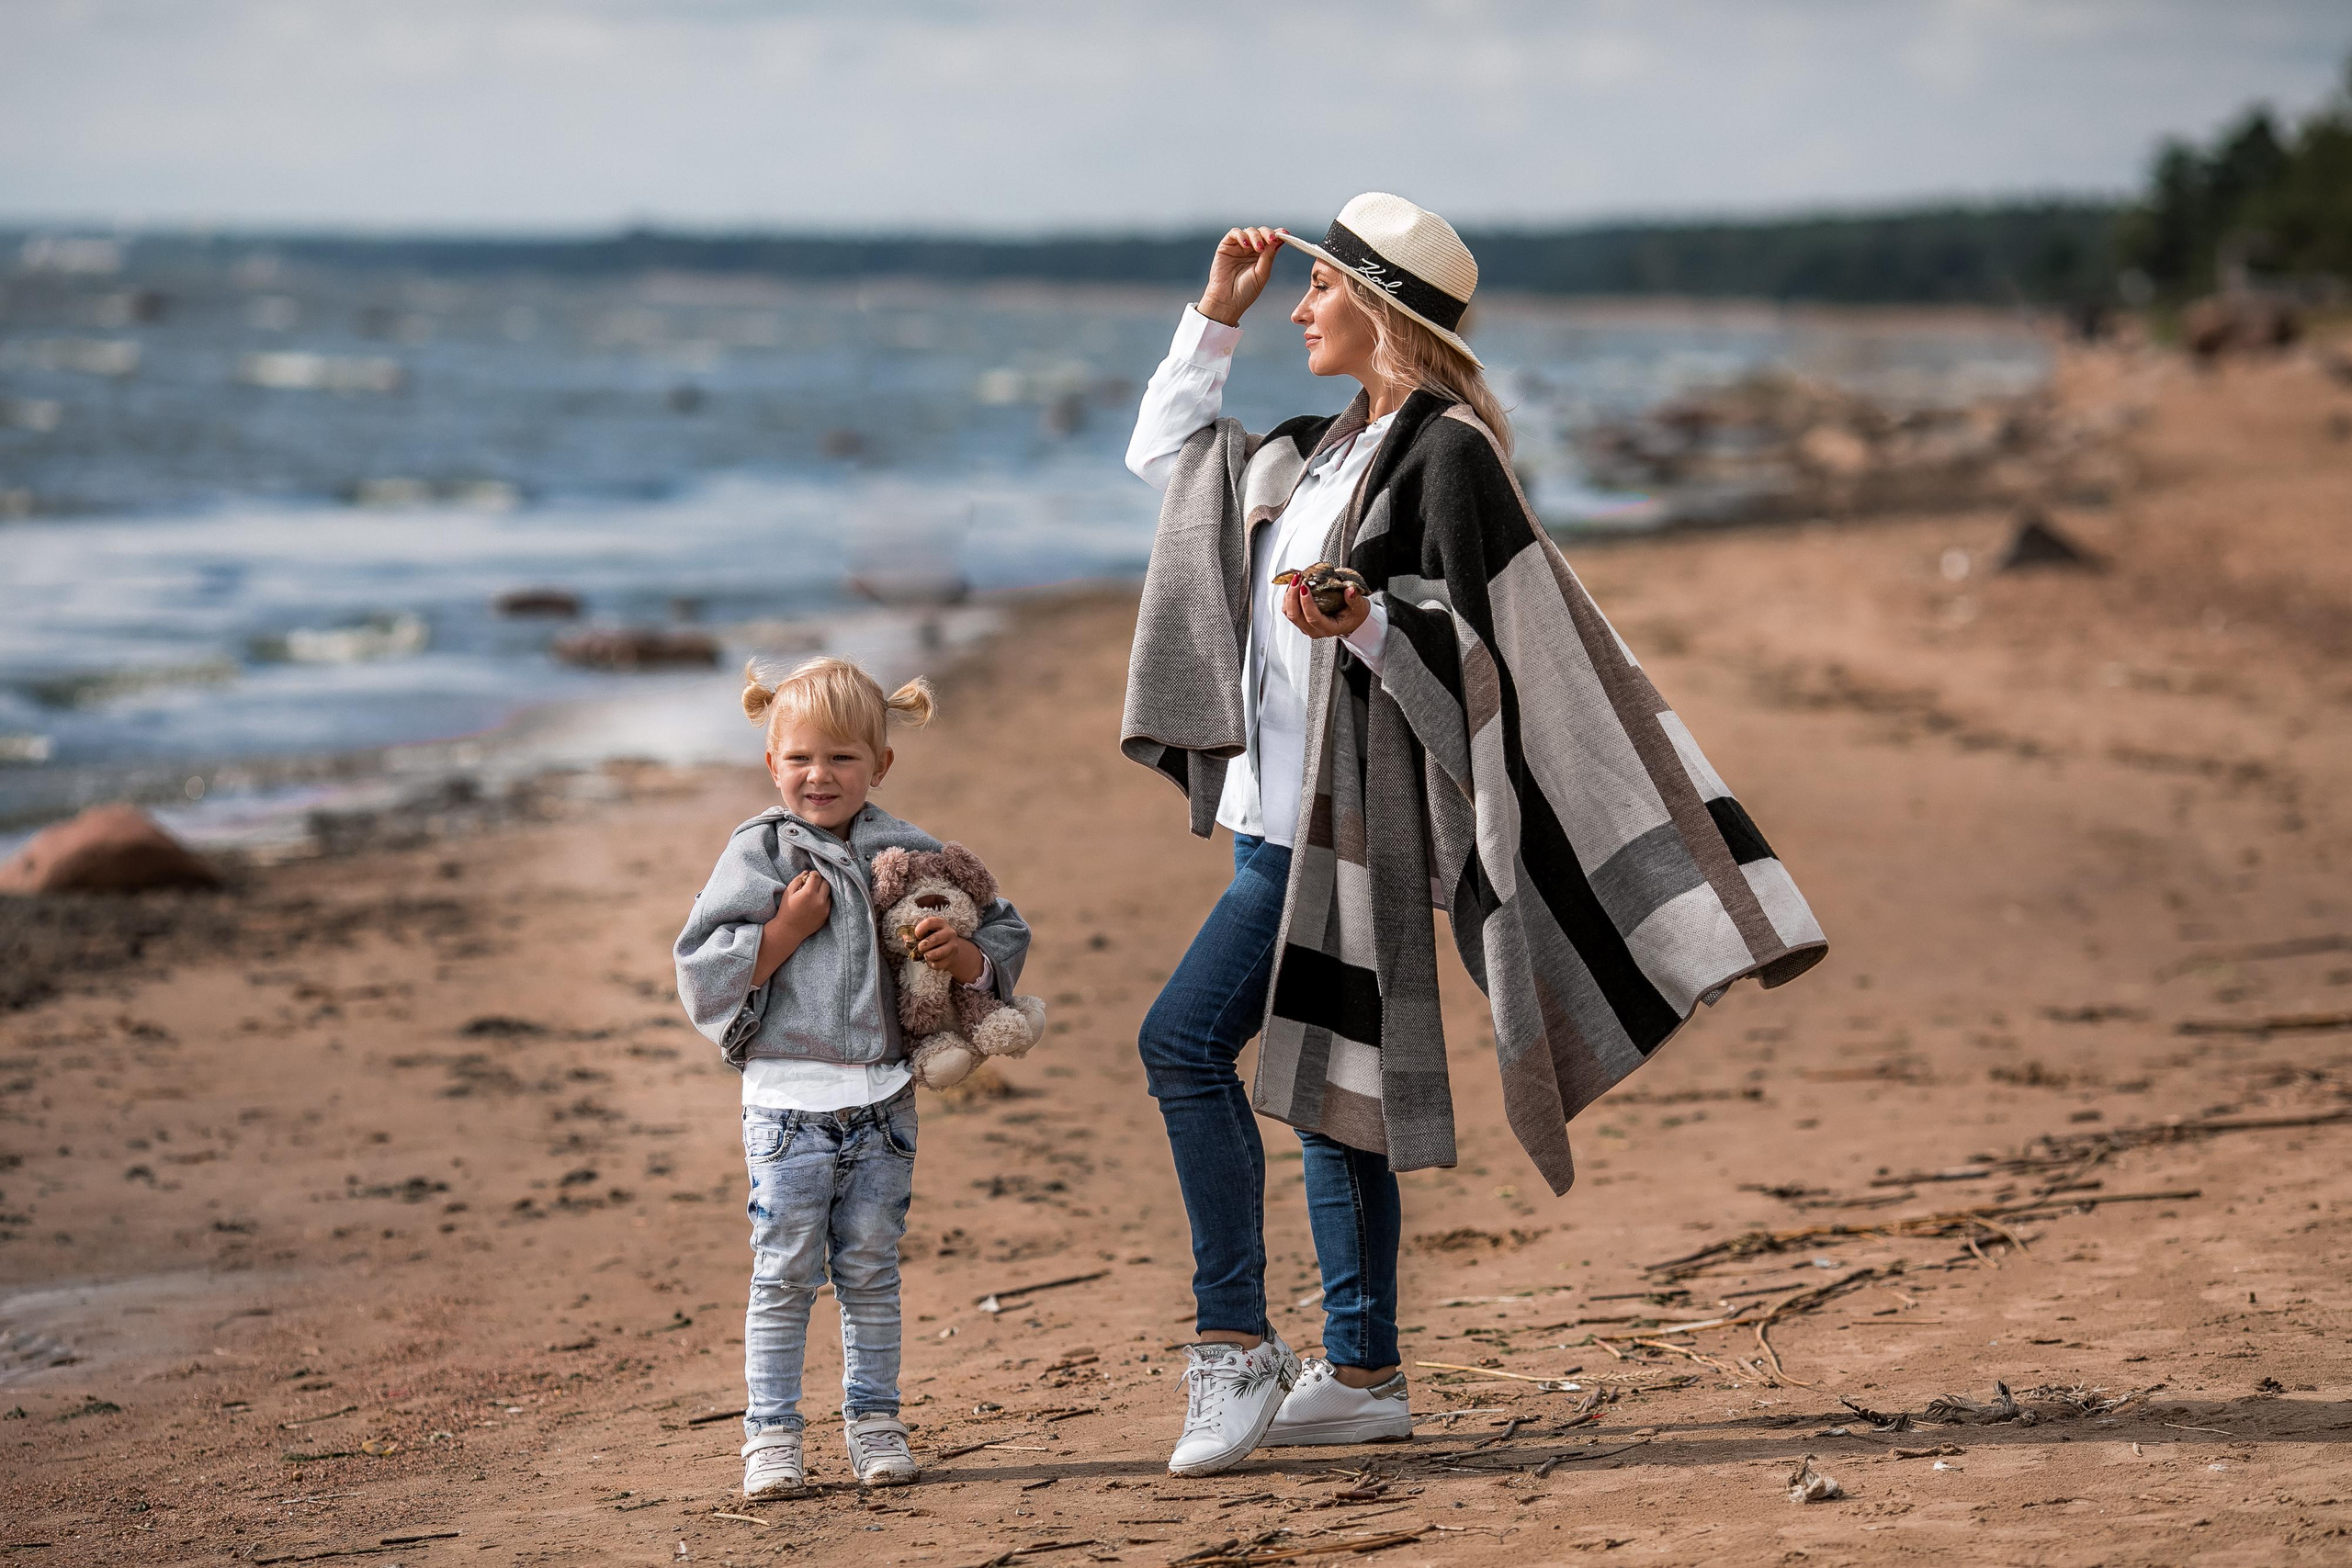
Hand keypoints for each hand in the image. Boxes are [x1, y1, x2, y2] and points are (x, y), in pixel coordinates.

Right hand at [753, 869, 830, 985]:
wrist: (789, 930)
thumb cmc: (786, 909)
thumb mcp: (789, 892)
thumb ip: (798, 879)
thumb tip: (807, 872)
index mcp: (808, 893)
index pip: (816, 876)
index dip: (812, 874)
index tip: (809, 876)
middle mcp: (819, 900)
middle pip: (825, 883)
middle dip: (819, 881)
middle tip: (811, 884)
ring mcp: (824, 908)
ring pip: (828, 892)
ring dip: (822, 890)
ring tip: (813, 893)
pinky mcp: (826, 915)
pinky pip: (828, 902)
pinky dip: (823, 899)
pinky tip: (814, 902)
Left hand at [909, 916, 984, 983]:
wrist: (949, 951)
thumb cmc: (933, 940)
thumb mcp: (925, 934)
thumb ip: (914, 935)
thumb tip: (905, 937)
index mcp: (941, 923)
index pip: (930, 922)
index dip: (920, 929)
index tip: (916, 935)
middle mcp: (950, 933)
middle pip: (934, 939)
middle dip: (922, 946)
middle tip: (919, 948)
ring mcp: (953, 946)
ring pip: (937, 953)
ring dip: (927, 956)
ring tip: (926, 955)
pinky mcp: (952, 958)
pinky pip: (938, 964)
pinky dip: (931, 964)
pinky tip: (931, 961)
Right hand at [1198, 226, 1287, 326]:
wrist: (1227, 301)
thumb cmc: (1245, 291)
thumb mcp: (1262, 274)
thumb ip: (1269, 256)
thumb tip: (1279, 240)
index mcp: (1262, 255)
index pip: (1272, 240)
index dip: (1279, 234)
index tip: (1285, 233)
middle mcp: (1251, 249)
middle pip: (1262, 232)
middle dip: (1268, 234)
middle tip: (1272, 240)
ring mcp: (1239, 246)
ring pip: (1250, 231)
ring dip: (1256, 236)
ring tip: (1258, 248)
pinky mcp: (1226, 246)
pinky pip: (1234, 233)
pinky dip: (1241, 235)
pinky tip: (1245, 245)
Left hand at [1279, 576, 1369, 639]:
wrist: (1350, 621)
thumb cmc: (1353, 615)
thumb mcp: (1359, 607)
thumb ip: (1354, 599)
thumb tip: (1350, 590)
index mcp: (1328, 628)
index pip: (1313, 618)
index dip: (1306, 603)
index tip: (1304, 587)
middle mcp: (1314, 630)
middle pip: (1296, 616)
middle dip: (1293, 595)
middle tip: (1297, 578)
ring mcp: (1305, 626)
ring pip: (1289, 612)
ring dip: (1289, 595)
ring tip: (1295, 578)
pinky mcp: (1301, 619)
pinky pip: (1288, 609)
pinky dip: (1289, 596)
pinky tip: (1294, 584)